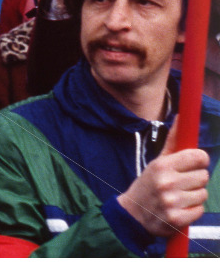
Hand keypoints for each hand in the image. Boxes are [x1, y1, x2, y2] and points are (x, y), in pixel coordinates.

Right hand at [117, 118, 209, 236]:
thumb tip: (182, 118)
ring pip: (203, 194)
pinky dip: (192, 211)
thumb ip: (173, 141)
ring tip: (179, 197)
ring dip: (194, 196)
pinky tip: (179, 209)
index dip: (200, 160)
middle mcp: (167, 182)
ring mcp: (171, 202)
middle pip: (203, 176)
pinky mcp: (176, 219)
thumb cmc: (148, 184)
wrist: (132, 214)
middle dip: (195, 180)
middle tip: (182, 183)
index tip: (193, 165)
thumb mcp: (157, 161)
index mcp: (162, 165)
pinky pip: (200, 210)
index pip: (198, 157)